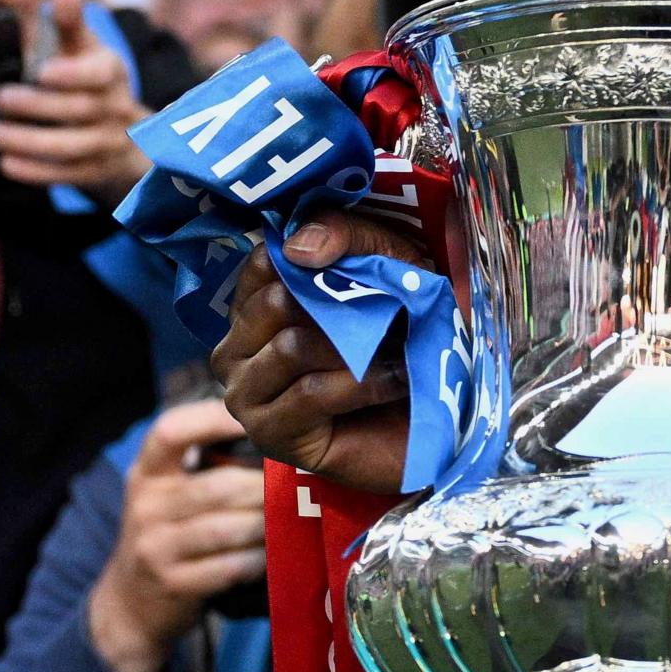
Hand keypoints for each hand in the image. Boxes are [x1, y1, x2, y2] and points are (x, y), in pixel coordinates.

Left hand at [0, 0, 149, 195]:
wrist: (127, 137)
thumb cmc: (96, 84)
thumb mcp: (88, 51)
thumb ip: (71, 24)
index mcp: (112, 73)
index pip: (102, 74)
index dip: (73, 74)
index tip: (42, 71)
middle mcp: (114, 109)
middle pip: (78, 110)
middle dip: (36, 106)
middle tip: (1, 98)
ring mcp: (106, 144)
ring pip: (70, 147)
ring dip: (27, 141)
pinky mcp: (94, 172)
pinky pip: (65, 175)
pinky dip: (34, 171)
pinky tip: (7, 163)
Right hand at [85, 398, 268, 671]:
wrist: (129, 602)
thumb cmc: (167, 532)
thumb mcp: (167, 491)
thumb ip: (204, 463)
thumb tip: (272, 430)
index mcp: (146, 473)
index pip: (170, 431)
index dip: (214, 419)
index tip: (256, 421)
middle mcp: (146, 506)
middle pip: (220, 486)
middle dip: (265, 487)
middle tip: (298, 486)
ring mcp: (156, 548)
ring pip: (231, 528)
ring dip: (268, 525)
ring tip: (290, 520)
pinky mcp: (174, 584)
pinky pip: (232, 566)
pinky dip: (259, 559)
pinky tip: (273, 554)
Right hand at [210, 211, 419, 495]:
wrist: (435, 419)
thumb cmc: (406, 337)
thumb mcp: (391, 267)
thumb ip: (347, 237)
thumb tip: (298, 245)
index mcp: (254, 303)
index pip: (266, 260)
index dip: (322, 256)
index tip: (369, 267)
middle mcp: (235, 347)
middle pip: (275, 302)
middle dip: (342, 309)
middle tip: (388, 320)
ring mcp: (244, 393)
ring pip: (290, 349)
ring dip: (357, 350)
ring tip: (396, 353)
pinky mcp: (269, 434)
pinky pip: (309, 393)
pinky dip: (363, 384)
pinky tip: (395, 382)